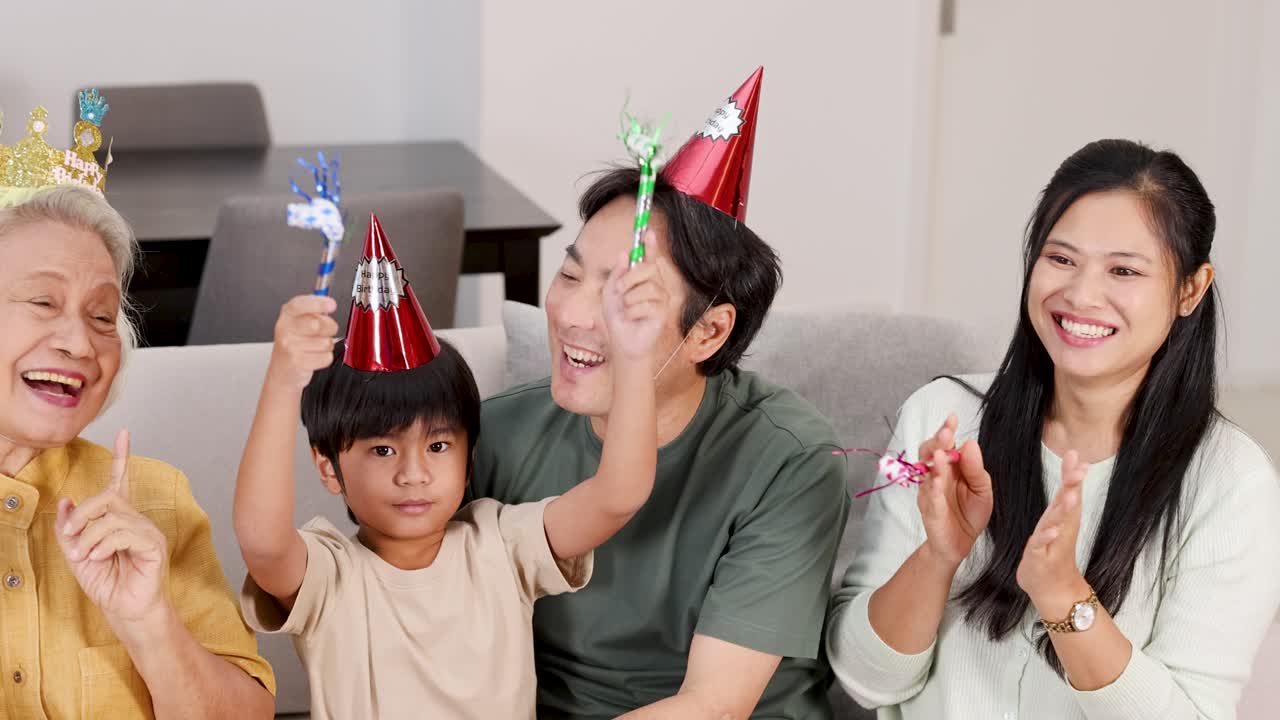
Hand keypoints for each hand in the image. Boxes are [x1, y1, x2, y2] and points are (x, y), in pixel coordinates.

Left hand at [56, 429, 169, 624]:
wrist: (125, 610)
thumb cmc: (107, 584)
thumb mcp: (77, 555)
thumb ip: (71, 529)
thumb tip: (66, 501)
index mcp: (120, 520)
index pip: (121, 481)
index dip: (121, 457)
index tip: (124, 433)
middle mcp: (136, 520)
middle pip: (108, 498)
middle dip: (83, 515)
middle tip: (70, 539)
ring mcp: (147, 531)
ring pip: (112, 518)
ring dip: (89, 538)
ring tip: (86, 557)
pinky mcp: (153, 545)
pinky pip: (124, 533)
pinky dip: (104, 545)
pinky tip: (100, 558)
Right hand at [269, 294, 339, 389]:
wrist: (282, 372)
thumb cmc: (295, 345)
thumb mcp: (299, 322)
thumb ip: (313, 312)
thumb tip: (330, 303)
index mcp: (287, 315)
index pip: (300, 304)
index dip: (318, 303)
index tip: (332, 305)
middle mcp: (285, 329)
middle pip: (318, 324)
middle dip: (329, 328)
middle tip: (323, 332)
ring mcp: (289, 346)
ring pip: (326, 342)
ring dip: (326, 346)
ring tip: (314, 348)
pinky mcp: (298, 362)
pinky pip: (326, 357)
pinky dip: (325, 359)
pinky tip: (314, 358)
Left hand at [602, 238, 671, 362]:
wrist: (623, 342)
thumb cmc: (618, 319)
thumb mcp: (610, 292)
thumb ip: (617, 274)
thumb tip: (624, 254)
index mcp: (643, 280)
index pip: (650, 259)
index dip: (650, 245)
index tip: (648, 232)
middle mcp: (655, 286)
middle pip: (648, 268)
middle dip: (630, 277)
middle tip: (619, 289)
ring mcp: (661, 299)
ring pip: (646, 287)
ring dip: (628, 298)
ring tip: (626, 309)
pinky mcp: (662, 312)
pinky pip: (644, 303)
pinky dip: (632, 312)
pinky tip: (632, 319)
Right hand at [917, 414, 993, 568]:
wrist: (960, 543)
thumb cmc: (970, 514)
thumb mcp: (982, 489)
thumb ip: (976, 468)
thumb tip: (970, 442)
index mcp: (950, 467)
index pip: (945, 444)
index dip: (946, 431)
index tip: (952, 419)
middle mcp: (936, 475)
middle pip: (930, 452)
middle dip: (937, 442)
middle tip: (946, 433)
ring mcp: (930, 491)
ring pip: (927, 472)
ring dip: (933, 463)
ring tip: (941, 454)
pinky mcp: (930, 510)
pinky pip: (929, 497)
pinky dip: (932, 489)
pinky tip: (937, 481)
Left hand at [1017, 450, 1090, 616]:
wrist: (1053, 588)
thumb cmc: (1052, 550)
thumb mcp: (1057, 517)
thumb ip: (1065, 493)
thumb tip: (1073, 463)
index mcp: (1062, 517)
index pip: (1068, 491)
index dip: (1072, 473)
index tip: (1075, 453)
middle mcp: (1061, 527)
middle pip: (1068, 504)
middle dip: (1072, 486)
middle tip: (1079, 469)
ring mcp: (1052, 542)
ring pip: (1058, 523)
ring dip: (1063, 510)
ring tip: (1069, 497)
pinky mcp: (1040, 557)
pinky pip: (1043, 546)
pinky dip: (1048, 537)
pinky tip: (1052, 531)